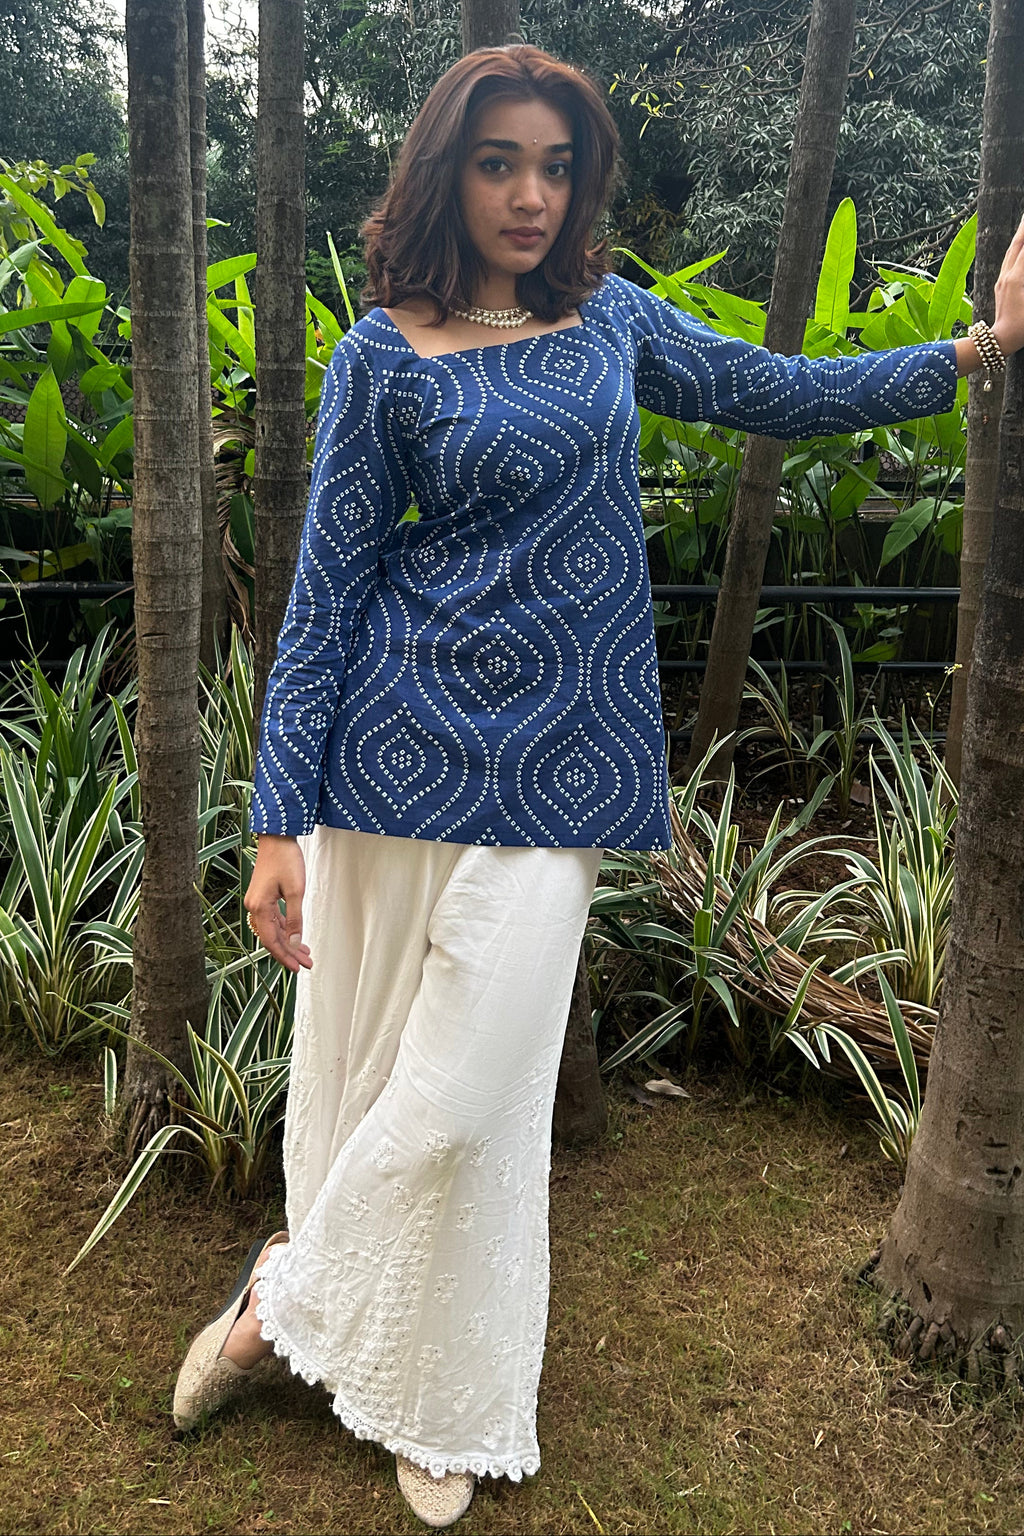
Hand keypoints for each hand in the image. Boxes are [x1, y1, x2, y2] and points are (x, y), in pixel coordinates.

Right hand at [244, 834, 312, 972]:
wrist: (277, 837)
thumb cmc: (286, 860)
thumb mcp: (296, 891)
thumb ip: (295, 918)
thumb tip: (295, 942)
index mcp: (259, 908)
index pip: (272, 941)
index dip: (285, 956)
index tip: (298, 968)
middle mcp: (254, 907)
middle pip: (272, 938)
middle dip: (289, 952)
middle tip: (306, 963)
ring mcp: (258, 902)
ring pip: (274, 930)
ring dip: (289, 942)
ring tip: (305, 953)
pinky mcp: (263, 897)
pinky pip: (273, 920)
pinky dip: (286, 929)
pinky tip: (296, 935)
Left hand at [992, 210, 1023, 357]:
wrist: (1001, 340)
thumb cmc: (1022, 325)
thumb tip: (1022, 268)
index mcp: (1016, 278)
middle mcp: (1007, 276)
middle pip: (1017, 245)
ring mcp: (1001, 281)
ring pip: (1010, 253)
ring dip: (1018, 237)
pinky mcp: (999, 287)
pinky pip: (1008, 262)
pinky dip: (1015, 250)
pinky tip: (1017, 248)